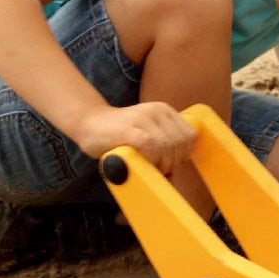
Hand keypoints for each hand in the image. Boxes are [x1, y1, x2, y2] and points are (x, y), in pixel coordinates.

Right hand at [75, 101, 196, 174]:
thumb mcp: (150, 130)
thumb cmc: (120, 134)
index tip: (171, 161)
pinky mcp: (129, 129)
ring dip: (162, 163)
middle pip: (180, 143)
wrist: (89, 123)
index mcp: (164, 110)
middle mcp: (156, 111)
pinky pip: (151, 146)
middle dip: (173, 161)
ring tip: (150, 166)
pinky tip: (142, 162)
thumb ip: (166, 141)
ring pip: (168, 146)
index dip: (184, 153)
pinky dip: (150, 159)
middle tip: (159, 167)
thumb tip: (182, 163)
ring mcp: (142, 118)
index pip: (190, 135)